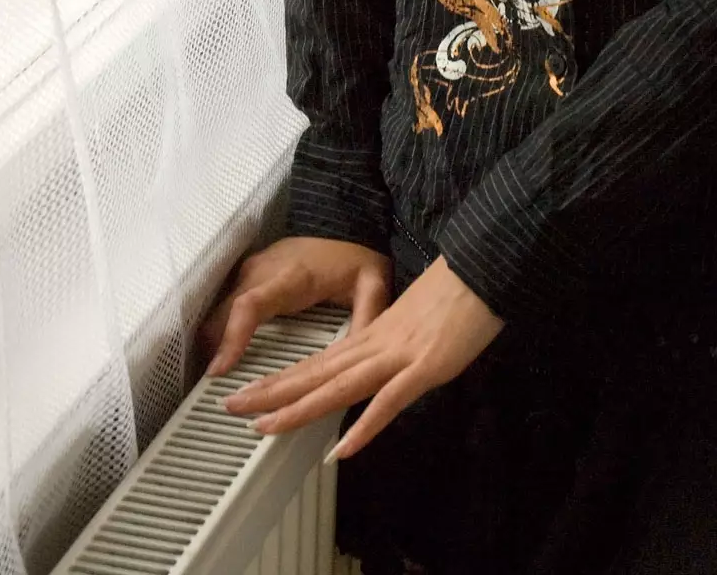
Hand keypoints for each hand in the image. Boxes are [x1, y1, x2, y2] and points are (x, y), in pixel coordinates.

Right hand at [197, 235, 393, 377]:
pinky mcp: (247, 274)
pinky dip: (221, 331)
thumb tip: (363, 366)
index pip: (250, 305)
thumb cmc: (356, 259)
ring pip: (218, 310)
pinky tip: (226, 357)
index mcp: (291, 277)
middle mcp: (262, 271)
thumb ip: (366, 322)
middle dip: (214, 351)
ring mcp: (251, 270)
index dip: (231, 337)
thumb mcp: (371, 288)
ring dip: (214, 343)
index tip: (219, 370)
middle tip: (218, 394)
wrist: (346, 227)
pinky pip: (225, 305)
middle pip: (223, 313)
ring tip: (220, 382)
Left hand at [219, 252, 504, 460]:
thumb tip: (384, 367)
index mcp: (374, 334)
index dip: (281, 379)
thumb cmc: (457, 291)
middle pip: (317, 373)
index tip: (249, 393)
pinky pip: (389, 401)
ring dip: (300, 409)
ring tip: (264, 428)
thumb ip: (396, 345)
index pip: (318, 361)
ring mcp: (399, 356)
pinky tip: (342, 450)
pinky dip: (364, 425)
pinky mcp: (426, 367)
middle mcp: (377, 345)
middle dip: (272, 393)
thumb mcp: (418, 320)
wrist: (485, 266)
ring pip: (340, 386)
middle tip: (231, 407)